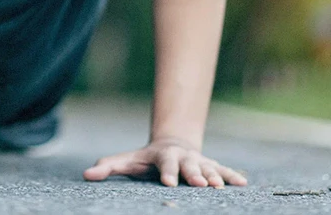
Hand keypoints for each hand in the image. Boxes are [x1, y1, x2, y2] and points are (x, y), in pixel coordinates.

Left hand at [83, 137, 246, 187]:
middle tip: (201, 184)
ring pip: (208, 168)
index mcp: (162, 156)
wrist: (172, 143)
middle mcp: (183, 157)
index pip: (164, 164)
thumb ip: (109, 166)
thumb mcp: (127, 160)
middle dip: (195, 174)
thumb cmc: (146, 158)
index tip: (169, 183)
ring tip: (221, 187)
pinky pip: (223, 170)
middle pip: (189, 165)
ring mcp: (198, 161)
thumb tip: (87, 174)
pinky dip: (232, 176)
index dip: (167, 173)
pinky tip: (243, 184)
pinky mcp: (210, 166)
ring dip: (216, 177)